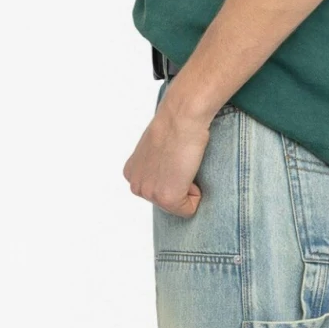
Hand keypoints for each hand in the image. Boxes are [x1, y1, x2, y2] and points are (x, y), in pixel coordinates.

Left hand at [123, 84, 211, 218]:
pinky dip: (196, 194)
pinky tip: (188, 169)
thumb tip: (167, 172)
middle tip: (180, 161)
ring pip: (178, 207)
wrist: (181, 118)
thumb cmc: (174, 125)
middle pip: (167, 202)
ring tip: (183, 163)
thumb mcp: (155, 148)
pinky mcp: (167, 198)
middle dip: (180, 185)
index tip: (173, 158)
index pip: (158, 190)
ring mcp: (150, 193)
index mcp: (132, 173)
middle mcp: (136, 185)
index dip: (173, 176)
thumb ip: (155, 166)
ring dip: (188, 188)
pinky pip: (188, 209)